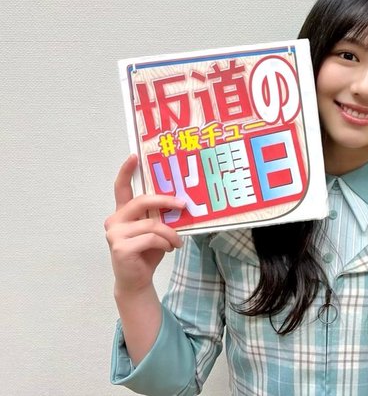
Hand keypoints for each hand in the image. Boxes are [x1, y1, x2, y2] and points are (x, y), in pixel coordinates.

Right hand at [104, 154, 184, 293]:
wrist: (136, 281)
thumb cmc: (147, 253)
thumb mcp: (154, 231)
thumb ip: (158, 216)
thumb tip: (179, 201)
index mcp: (123, 213)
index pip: (121, 188)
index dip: (126, 171)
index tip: (134, 156)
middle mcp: (114, 220)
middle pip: (142, 201)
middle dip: (166, 201)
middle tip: (184, 205)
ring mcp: (115, 234)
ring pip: (152, 224)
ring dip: (170, 233)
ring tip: (177, 242)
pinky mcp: (120, 247)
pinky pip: (152, 238)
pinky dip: (166, 243)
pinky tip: (169, 249)